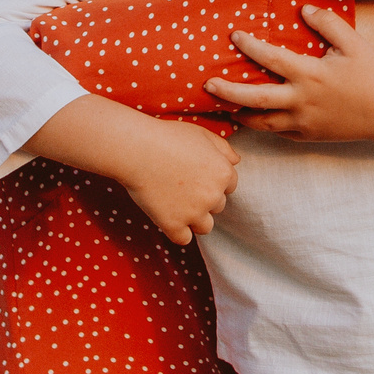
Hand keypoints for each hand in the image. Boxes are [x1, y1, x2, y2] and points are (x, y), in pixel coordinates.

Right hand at [119, 117, 240, 243]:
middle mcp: (214, 195)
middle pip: (217, 206)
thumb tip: (236, 161)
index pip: (229, 186)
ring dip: (195, 219)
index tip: (194, 175)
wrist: (137, 149)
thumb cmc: (167, 137)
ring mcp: (194, 213)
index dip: (212, 181)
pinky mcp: (174, 225)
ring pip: (205, 227)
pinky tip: (167, 217)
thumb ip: (223, 148)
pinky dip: (177, 231)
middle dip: (203, 198)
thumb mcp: (202, 134)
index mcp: (223, 173)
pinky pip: (184, 239)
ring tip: (176, 204)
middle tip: (180, 186)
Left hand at [204, 5, 373, 155]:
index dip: (249, 46)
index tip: (234, 36)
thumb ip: (327, 23)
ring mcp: (302, 122)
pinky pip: (277, 132)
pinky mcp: (307, 136)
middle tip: (207, 84)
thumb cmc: (371, 75)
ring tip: (222, 107)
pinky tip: (251, 119)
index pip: (270, 58)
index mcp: (309, 74)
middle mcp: (300, 100)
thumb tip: (303, 8)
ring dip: (239, 115)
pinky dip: (261, 126)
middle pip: (253, 99)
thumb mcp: (352, 43)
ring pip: (261, 122)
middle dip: (227, 92)